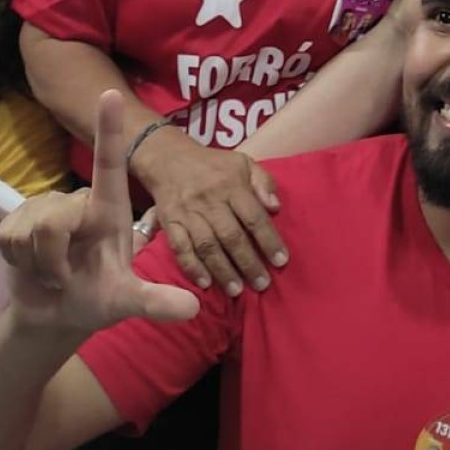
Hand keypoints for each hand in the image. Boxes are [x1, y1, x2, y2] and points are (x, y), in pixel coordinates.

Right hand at [0, 90, 200, 334]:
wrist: (54, 316)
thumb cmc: (97, 299)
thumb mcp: (127, 302)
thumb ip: (156, 302)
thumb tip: (192, 309)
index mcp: (108, 209)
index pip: (110, 164)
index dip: (109, 129)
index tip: (111, 93)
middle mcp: (77, 202)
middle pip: (57, 218)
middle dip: (56, 259)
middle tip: (68, 278)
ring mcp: (43, 209)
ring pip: (33, 231)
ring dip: (40, 265)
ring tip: (53, 274)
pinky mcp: (13, 222)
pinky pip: (10, 240)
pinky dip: (21, 265)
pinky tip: (32, 269)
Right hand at [130, 124, 286, 294]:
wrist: (168, 158)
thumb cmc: (214, 165)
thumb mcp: (244, 163)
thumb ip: (263, 182)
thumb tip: (275, 208)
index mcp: (232, 185)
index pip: (254, 217)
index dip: (269, 240)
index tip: (281, 261)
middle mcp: (210, 201)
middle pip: (231, 237)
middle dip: (248, 263)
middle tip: (262, 285)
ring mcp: (187, 213)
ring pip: (207, 246)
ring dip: (222, 271)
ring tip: (236, 291)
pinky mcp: (169, 222)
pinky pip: (180, 248)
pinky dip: (192, 267)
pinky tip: (205, 284)